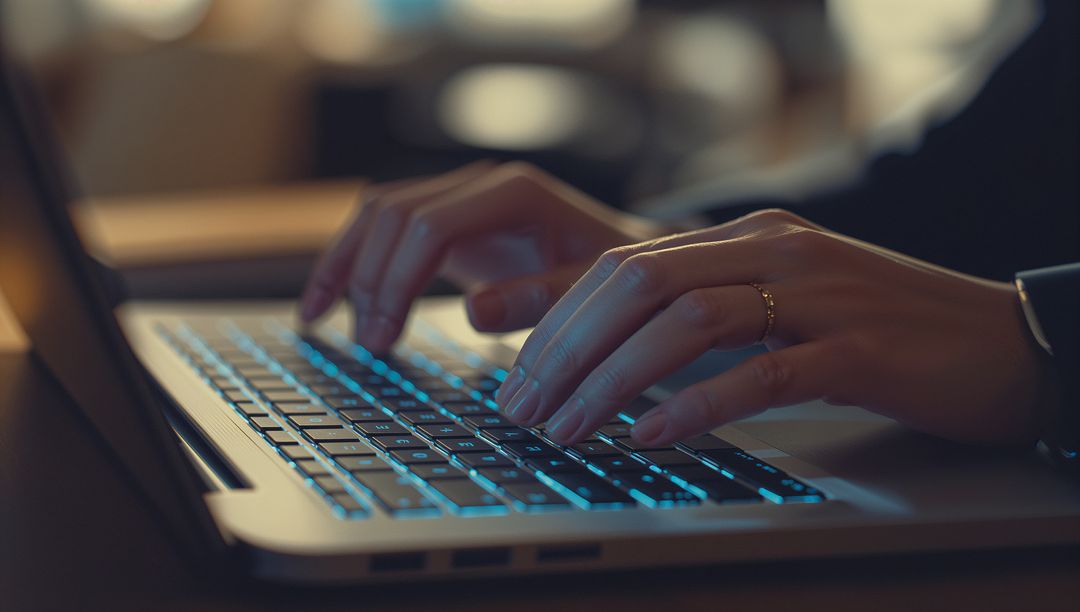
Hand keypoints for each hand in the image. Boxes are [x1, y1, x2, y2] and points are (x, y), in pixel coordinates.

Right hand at [299, 162, 663, 351]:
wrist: (625, 262)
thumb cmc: (613, 283)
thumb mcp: (589, 296)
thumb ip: (538, 301)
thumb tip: (472, 311)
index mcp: (513, 193)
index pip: (429, 225)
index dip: (396, 280)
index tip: (382, 338)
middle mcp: (480, 185)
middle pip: (393, 214)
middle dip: (369, 280)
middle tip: (368, 345)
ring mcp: (460, 197)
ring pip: (377, 214)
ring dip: (346, 266)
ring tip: (322, 322)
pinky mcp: (447, 220)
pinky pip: (384, 229)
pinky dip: (351, 261)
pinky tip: (327, 302)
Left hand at [495, 209, 1054, 447]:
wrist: (996, 339)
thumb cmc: (878, 329)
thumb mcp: (782, 301)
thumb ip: (708, 308)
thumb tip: (615, 353)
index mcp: (748, 236)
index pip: (625, 264)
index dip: (559, 319)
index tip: (519, 372)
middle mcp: (775, 250)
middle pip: (639, 284)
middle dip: (567, 348)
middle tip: (525, 407)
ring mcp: (819, 295)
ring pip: (687, 323)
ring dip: (613, 379)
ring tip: (569, 427)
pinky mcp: (858, 350)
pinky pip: (761, 372)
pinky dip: (696, 405)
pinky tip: (652, 434)